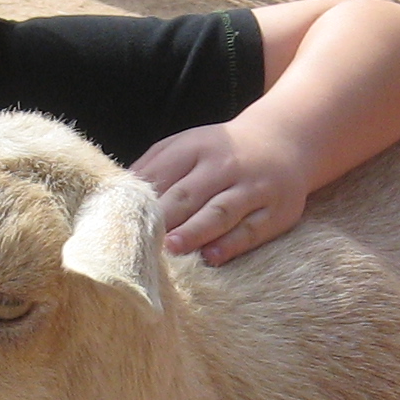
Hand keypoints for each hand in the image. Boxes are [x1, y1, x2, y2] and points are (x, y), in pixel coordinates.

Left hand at [133, 121, 313, 263]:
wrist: (286, 141)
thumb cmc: (221, 153)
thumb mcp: (188, 146)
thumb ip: (154, 167)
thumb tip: (114, 196)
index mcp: (196, 147)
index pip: (164, 173)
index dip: (143, 199)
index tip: (120, 222)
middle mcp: (225, 165)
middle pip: (189, 194)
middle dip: (164, 218)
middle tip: (140, 241)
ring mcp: (253, 188)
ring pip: (220, 212)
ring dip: (195, 231)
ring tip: (171, 248)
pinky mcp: (276, 210)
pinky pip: (252, 230)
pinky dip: (231, 244)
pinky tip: (212, 257)